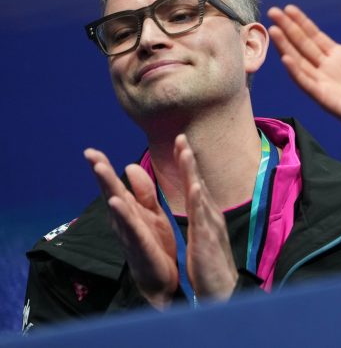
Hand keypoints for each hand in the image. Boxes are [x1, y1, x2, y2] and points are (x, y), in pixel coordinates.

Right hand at [85, 148, 177, 308]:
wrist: (162, 279)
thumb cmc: (154, 244)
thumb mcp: (151, 213)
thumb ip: (143, 191)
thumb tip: (129, 165)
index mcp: (129, 211)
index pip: (114, 186)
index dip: (103, 168)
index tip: (91, 150)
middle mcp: (124, 220)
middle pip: (110, 192)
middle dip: (101, 174)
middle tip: (90, 154)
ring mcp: (129, 233)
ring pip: (117, 208)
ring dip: (108, 188)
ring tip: (100, 169)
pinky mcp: (140, 246)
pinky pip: (132, 228)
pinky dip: (124, 215)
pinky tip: (115, 202)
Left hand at [175, 135, 236, 301]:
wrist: (221, 290)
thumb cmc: (209, 264)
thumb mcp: (201, 234)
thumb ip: (196, 213)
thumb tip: (194, 195)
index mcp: (206, 215)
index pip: (195, 183)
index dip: (187, 163)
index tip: (180, 142)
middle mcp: (210, 215)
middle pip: (199, 182)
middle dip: (189, 159)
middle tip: (181, 137)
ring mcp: (211, 226)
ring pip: (200, 194)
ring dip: (193, 173)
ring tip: (186, 153)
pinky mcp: (208, 240)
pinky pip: (203, 218)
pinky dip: (199, 201)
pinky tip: (195, 187)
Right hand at [267, 5, 340, 139]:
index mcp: (340, 56)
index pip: (315, 36)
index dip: (302, 23)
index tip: (289, 8)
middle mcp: (327, 67)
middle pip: (303, 45)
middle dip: (288, 28)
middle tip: (273, 11)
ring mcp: (324, 82)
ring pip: (299, 61)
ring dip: (286, 46)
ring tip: (274, 30)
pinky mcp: (324, 97)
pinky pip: (306, 82)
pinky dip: (295, 71)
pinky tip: (286, 58)